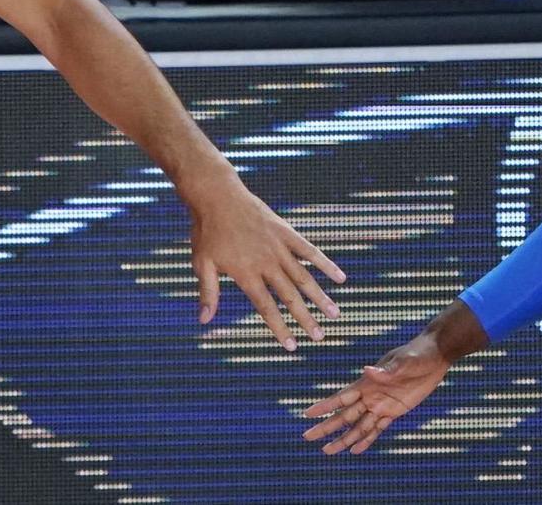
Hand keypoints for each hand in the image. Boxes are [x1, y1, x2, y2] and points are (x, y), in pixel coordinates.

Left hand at [187, 177, 344, 349]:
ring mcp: (278, 246)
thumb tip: (203, 321)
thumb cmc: (207, 231)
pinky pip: (309, 250)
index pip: (267, 308)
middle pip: (291, 296)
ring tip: (335, 313)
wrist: (217, 195)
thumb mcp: (202, 263)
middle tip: (320, 337)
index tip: (293, 346)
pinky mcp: (285, 231)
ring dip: (320, 296)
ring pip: (304, 276)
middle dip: (306, 318)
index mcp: (247, 274)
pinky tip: (340, 276)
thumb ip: (208, 292)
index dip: (280, 328)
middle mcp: (267, 263)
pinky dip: (325, 263)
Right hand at [302, 330, 451, 453]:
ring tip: (327, 451)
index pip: (341, 398)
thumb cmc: (417, 353)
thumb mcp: (403, 361)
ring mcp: (381, 405)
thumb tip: (367, 370)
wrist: (435, 355)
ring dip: (344, 439)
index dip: (325, 407)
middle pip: (344, 416)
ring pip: (358, 427)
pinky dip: (366, 440)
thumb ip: (386, 370)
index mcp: (368, 383)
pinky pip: (377, 429)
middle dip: (326, 427)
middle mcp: (370, 396)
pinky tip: (355, 450)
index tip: (307, 414)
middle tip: (307, 437)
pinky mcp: (395, 411)